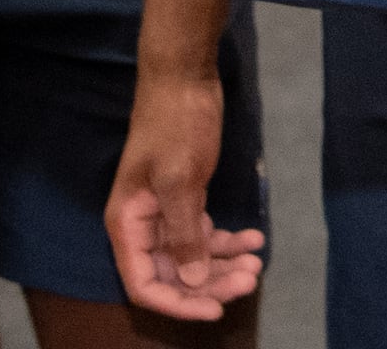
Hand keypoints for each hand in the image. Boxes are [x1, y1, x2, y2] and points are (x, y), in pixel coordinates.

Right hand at [103, 61, 261, 321]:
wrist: (184, 77)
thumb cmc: (175, 125)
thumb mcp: (180, 181)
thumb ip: (184, 234)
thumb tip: (193, 281)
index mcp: (128, 226)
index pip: (145, 284)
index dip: (179, 302)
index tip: (216, 309)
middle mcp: (142, 226)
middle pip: (173, 275)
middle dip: (211, 283)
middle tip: (252, 280)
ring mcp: (164, 213)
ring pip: (193, 256)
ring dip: (225, 264)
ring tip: (258, 263)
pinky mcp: (186, 199)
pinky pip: (205, 233)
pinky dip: (229, 240)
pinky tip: (256, 239)